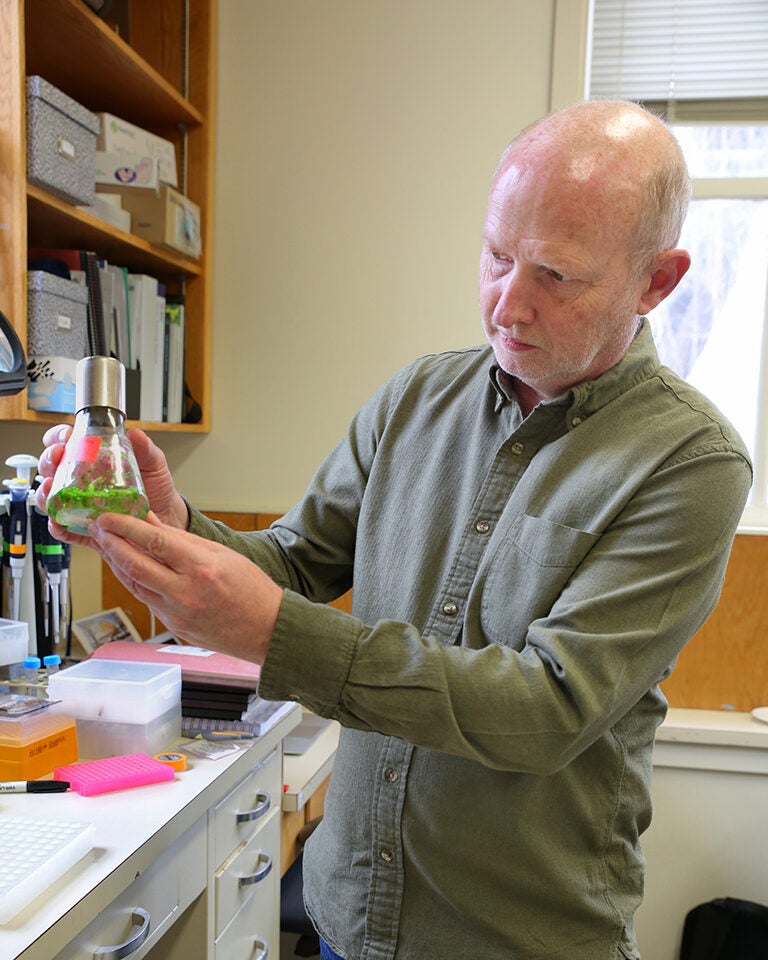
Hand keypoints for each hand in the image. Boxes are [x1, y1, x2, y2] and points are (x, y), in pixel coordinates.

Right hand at [36, 424, 188, 540]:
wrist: (167, 517)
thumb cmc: (156, 488)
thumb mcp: (153, 464)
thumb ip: (145, 449)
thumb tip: (135, 434)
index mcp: (93, 460)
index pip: (67, 443)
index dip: (59, 437)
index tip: (66, 436)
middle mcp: (81, 481)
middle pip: (52, 467)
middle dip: (48, 459)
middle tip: (58, 456)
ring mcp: (81, 504)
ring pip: (51, 498)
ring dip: (44, 492)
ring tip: (50, 487)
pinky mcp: (86, 528)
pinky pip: (65, 529)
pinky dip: (57, 527)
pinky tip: (57, 523)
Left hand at [87, 511, 282, 661]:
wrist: (266, 630)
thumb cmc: (252, 590)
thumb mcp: (222, 554)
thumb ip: (183, 540)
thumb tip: (153, 523)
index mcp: (201, 568)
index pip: (154, 541)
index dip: (126, 527)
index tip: (108, 517)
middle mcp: (185, 592)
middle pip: (135, 564)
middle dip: (111, 543)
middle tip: (98, 528)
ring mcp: (176, 613)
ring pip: (134, 584)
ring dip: (116, 562)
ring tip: (106, 544)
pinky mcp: (173, 626)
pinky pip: (146, 599)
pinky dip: (133, 580)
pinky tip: (127, 567)